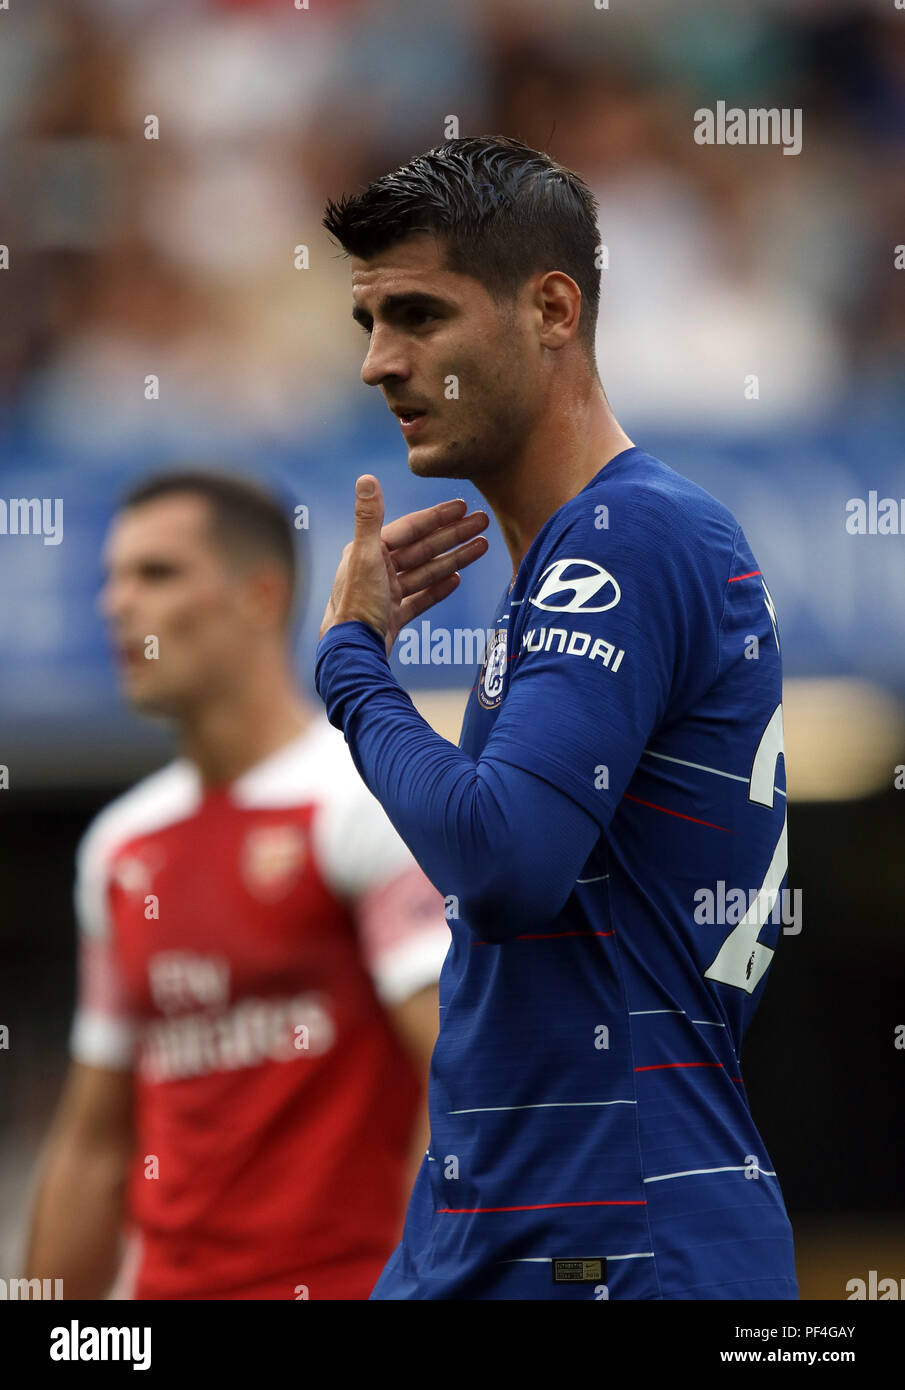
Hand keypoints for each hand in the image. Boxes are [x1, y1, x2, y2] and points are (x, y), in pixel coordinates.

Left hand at [320, 475, 488, 655]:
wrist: (353, 652)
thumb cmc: (356, 603)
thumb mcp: (364, 556)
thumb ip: (368, 517)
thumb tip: (366, 478)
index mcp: (369, 552)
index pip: (410, 528)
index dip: (438, 516)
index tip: (463, 506)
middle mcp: (376, 570)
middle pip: (422, 548)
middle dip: (454, 535)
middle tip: (483, 523)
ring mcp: (386, 595)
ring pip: (425, 572)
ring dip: (453, 559)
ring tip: (482, 547)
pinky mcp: (392, 617)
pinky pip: (420, 599)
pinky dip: (437, 588)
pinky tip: (456, 580)